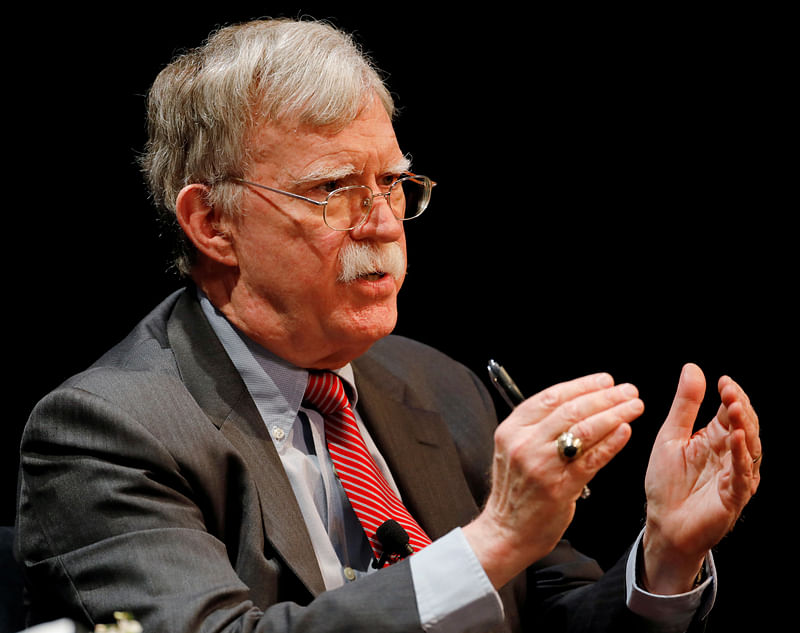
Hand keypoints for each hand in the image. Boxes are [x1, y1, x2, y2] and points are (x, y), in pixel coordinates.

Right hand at [464, 372, 643, 588]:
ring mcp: (541, 465)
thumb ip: (538, 428)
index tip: (604, 380)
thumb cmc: (516, 492)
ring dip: (614, 414)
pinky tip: (625, 431)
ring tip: (634, 407)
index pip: (550, 397)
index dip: (581, 385)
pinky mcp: (559, 488)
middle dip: (604, 396)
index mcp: (511, 429)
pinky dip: (611, 443)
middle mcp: (524, 443)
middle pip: (570, 410)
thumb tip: (578, 404)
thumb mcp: (514, 450)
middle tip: (628, 391)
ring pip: (584, 430)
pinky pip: (591, 460)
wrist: (506, 532)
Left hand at [643, 363, 760, 593]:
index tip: (723, 380)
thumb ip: (684, 406)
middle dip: (739, 407)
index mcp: (715, 439)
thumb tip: (693, 368)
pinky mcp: (733, 497)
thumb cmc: (667, 482)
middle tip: (729, 391)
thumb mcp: (671, 436)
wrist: (662, 523)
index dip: (730, 395)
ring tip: (734, 408)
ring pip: (749, 448)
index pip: (729, 412)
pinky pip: (742, 475)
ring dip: (742, 427)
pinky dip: (740, 456)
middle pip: (744, 426)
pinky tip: (734, 439)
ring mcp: (735, 476)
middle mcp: (730, 455)